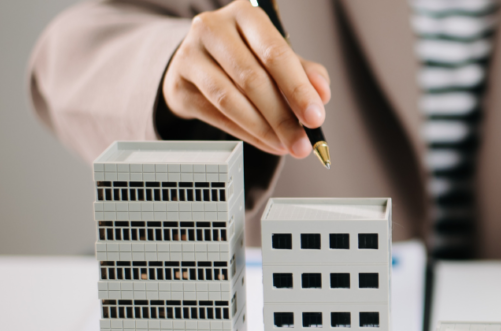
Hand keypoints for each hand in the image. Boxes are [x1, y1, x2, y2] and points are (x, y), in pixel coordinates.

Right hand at [162, 0, 330, 157]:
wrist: (199, 61)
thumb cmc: (246, 55)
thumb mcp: (276, 56)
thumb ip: (303, 72)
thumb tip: (322, 94)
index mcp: (244, 14)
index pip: (274, 53)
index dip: (298, 88)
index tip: (316, 117)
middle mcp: (212, 28)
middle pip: (252, 79)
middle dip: (282, 117)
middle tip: (303, 144)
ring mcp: (189, 55)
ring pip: (230, 100)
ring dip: (263, 129)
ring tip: (286, 146)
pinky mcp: (178, 84)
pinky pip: (216, 115)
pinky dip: (246, 134)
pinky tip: (267, 144)